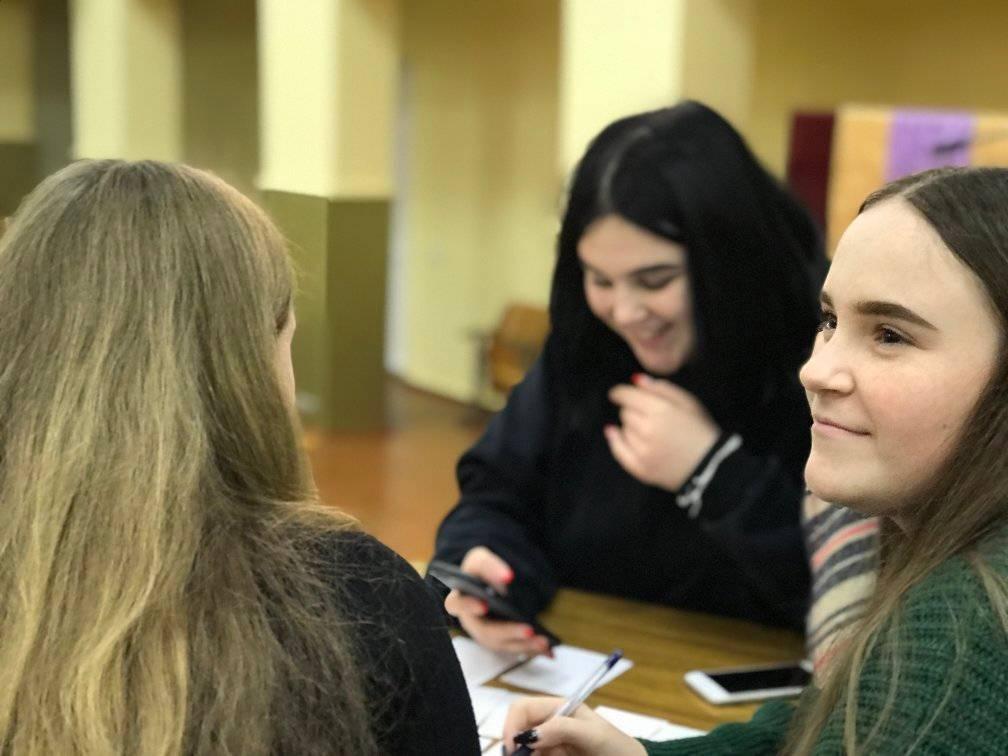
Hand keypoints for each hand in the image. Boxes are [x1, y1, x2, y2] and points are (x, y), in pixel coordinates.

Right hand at [443, 546, 551, 655]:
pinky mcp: (500, 642)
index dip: (469, 606)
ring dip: (523, 645)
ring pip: (502, 645)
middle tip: (529, 629)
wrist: (487, 585)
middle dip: (508, 632)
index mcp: (460, 599)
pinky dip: (531, 650)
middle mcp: (470, 621)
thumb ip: (489, 566)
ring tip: (544, 642)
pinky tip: (549, 650)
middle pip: (486, 632)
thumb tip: (505, 578)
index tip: (484, 605)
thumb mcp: (480, 560)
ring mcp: (485, 635)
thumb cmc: (480, 573)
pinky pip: (515, 649)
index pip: (457, 604)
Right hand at [502, 696, 646, 755]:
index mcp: (557, 709)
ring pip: (524, 750)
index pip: (522, 708)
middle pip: (517, 732)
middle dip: (514, 746)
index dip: (512, 724)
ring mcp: (549, 746)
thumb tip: (530, 734)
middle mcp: (548, 726)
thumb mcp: (592, 733)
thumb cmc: (616, 746)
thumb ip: (562, 728)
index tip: (513, 747)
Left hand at [605, 374, 719, 491]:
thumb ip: (661, 388)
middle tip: (647, 415)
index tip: (618, 393)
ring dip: (630, 426)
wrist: (711, 465)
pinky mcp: (640, 469)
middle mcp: (647, 430)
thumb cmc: (701, 430)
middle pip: (625, 413)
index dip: (620, 393)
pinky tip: (613, 432)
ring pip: (623, 429)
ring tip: (648, 430)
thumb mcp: (688, 402)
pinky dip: (615, 440)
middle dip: (632, 410)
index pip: (627, 396)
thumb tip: (635, 380)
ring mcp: (642, 451)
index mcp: (660, 410)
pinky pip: (618, 451)